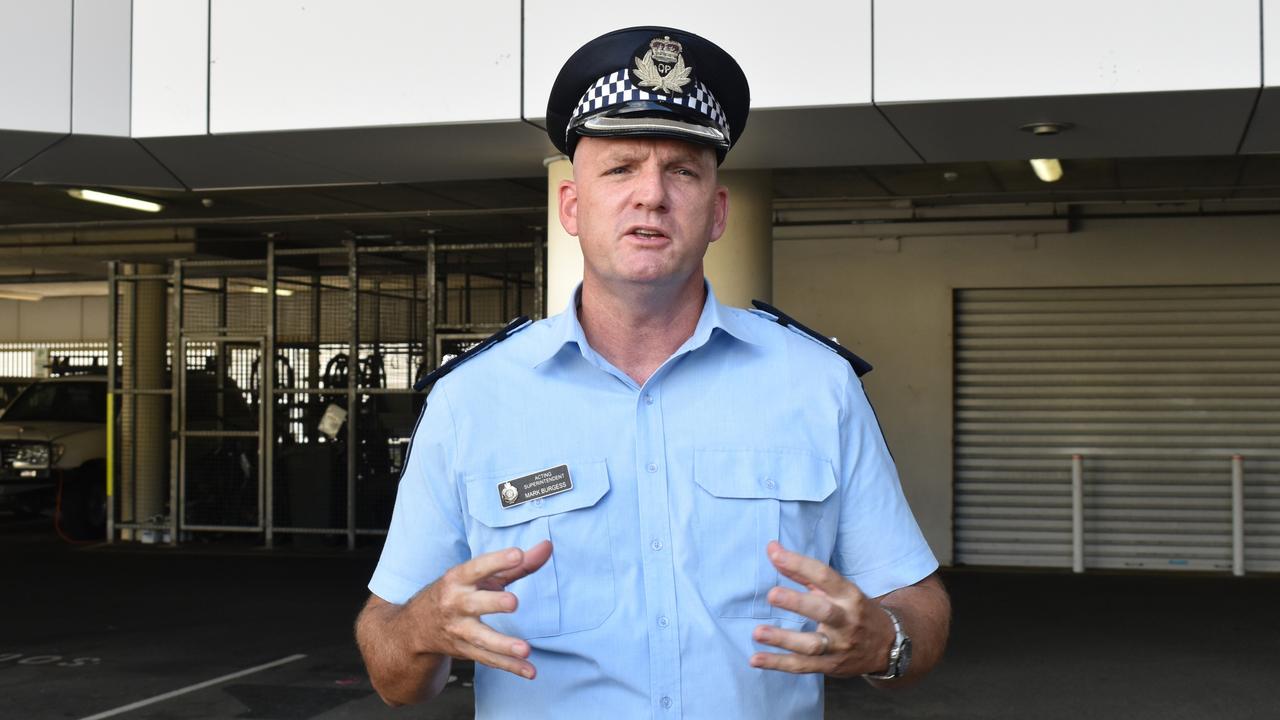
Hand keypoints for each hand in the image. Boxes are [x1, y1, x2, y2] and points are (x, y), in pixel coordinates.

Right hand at [406, 540, 552, 679]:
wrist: (416, 627)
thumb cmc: (459, 592)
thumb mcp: (480, 575)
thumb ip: (515, 564)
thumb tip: (548, 546)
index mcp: (458, 579)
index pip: (477, 567)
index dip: (497, 561)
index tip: (517, 554)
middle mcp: (455, 603)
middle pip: (474, 604)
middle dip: (493, 603)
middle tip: (513, 602)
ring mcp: (459, 630)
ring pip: (481, 638)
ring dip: (503, 645)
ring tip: (525, 649)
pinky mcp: (465, 651)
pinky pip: (489, 659)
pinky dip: (510, 666)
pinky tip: (530, 671)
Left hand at [748, 540, 894, 677]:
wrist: (887, 646)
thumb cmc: (854, 610)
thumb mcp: (837, 589)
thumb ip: (803, 572)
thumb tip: (772, 550)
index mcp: (848, 595)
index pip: (825, 576)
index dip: (800, 564)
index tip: (774, 553)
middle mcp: (846, 620)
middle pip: (823, 612)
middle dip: (797, 603)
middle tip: (772, 595)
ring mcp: (839, 646)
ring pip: (812, 644)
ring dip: (783, 639)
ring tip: (757, 632)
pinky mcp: (830, 666)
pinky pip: (802, 666)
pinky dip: (778, 664)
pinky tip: (756, 659)